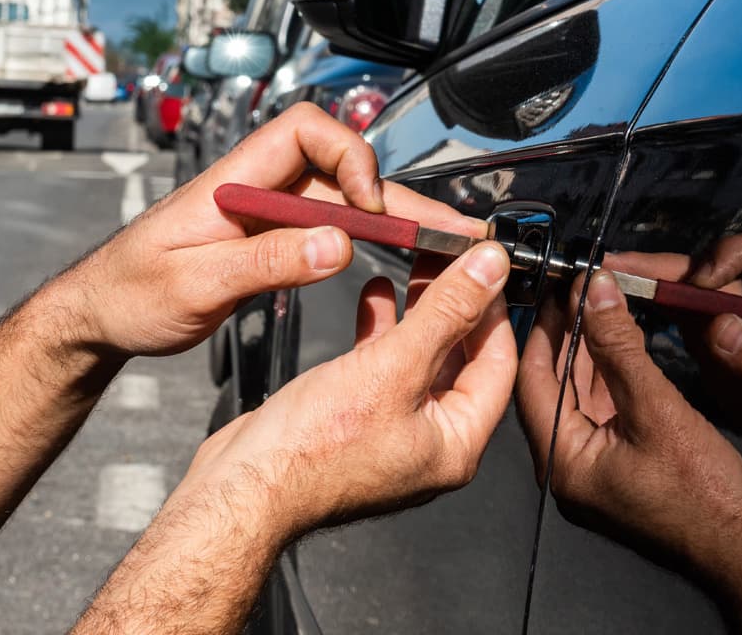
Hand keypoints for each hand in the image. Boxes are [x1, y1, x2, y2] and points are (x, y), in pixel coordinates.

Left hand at [60, 102, 488, 359]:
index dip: (348, 155)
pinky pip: (329, 232)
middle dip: (394, 197)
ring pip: (342, 204)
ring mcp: (266, 216)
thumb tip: (334, 246)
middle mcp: (256, 190)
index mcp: (233, 181)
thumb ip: (263, 263)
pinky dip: (365, 244)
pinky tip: (393, 261)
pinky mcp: (270, 241)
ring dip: (390, 223)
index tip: (367, 204)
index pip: (304, 131)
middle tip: (445, 231)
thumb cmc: (128, 292)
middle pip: (339, 171)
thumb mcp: (194, 283)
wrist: (101, 314)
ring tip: (439, 247)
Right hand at [177, 242, 516, 536]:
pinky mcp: (357, 420)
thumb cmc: (312, 453)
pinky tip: (374, 297)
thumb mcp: (392, 367)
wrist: (244, 484)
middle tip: (453, 257)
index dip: (495, 308)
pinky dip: (382, 329)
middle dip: (456, 303)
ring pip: (420, 358)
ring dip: (420, 311)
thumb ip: (446, 314)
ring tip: (418, 265)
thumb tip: (489, 271)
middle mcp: (431, 442)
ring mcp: (392, 431)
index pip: (498, 363)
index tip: (488, 265)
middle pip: (460, 358)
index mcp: (457, 443)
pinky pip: (384, 367)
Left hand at [516, 271, 741, 586]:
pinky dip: (608, 376)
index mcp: (562, 461)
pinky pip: (600, 412)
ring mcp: (589, 470)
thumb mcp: (658, 410)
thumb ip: (620, 348)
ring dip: (588, 351)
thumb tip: (595, 293)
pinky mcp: (614, 468)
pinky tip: (618, 342)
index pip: (533, 380)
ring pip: (577, 396)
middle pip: (552, 385)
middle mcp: (565, 468)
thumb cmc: (707, 496)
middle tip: (576, 288)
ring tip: (596, 303)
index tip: (557, 288)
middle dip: (566, 334)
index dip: (545, 328)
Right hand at [607, 231, 741, 474]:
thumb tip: (720, 324)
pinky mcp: (710, 340)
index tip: (704, 281)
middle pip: (715, 265)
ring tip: (602, 282)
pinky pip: (676, 313)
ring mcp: (733, 319)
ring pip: (688, 286)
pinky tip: (613, 309)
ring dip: (648, 281)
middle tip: (618, 267)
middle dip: (669, 264)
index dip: (736, 254)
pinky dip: (647, 307)